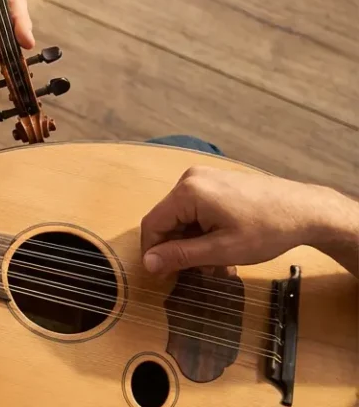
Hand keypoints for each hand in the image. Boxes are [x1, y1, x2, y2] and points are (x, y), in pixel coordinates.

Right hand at [139, 167, 337, 274]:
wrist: (308, 210)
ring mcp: (205, 178)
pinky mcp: (218, 182)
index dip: (153, 252)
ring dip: (195, 243)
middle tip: (200, 273)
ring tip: (220, 264)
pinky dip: (205, 231)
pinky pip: (198, 209)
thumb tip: (147, 263)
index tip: (164, 275)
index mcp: (188, 192)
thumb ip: (181, 255)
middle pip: (169, 220)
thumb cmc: (267, 230)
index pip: (153, 224)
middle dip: (181, 249)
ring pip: (185, 217)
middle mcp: (191, 179)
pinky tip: (224, 247)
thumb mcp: (222, 250)